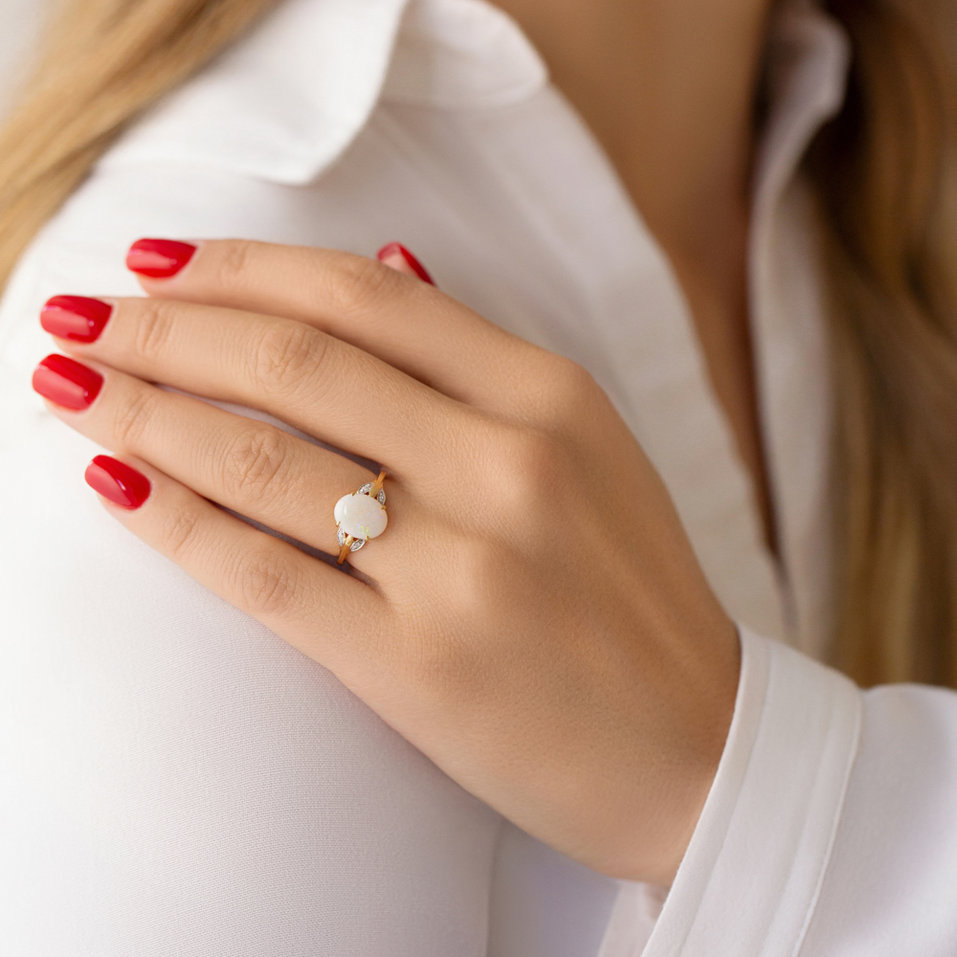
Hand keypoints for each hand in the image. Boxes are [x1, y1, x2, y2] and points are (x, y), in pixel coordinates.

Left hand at [33, 237, 740, 885]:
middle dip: (168, 327)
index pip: (367, 297)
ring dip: (146, 411)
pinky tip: (116, 482)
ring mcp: (462, 567)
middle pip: (299, 363)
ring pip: (264, 461)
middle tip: (88, 313)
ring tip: (73, 383)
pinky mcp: (416, 665)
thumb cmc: (634, 594)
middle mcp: (507, 466)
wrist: (696, 744)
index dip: (245, 268)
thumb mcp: (588, 448)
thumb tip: (387, 261)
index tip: (162, 262)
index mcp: (551, 398)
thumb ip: (481, 362)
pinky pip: (264, 574)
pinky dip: (175, 521)